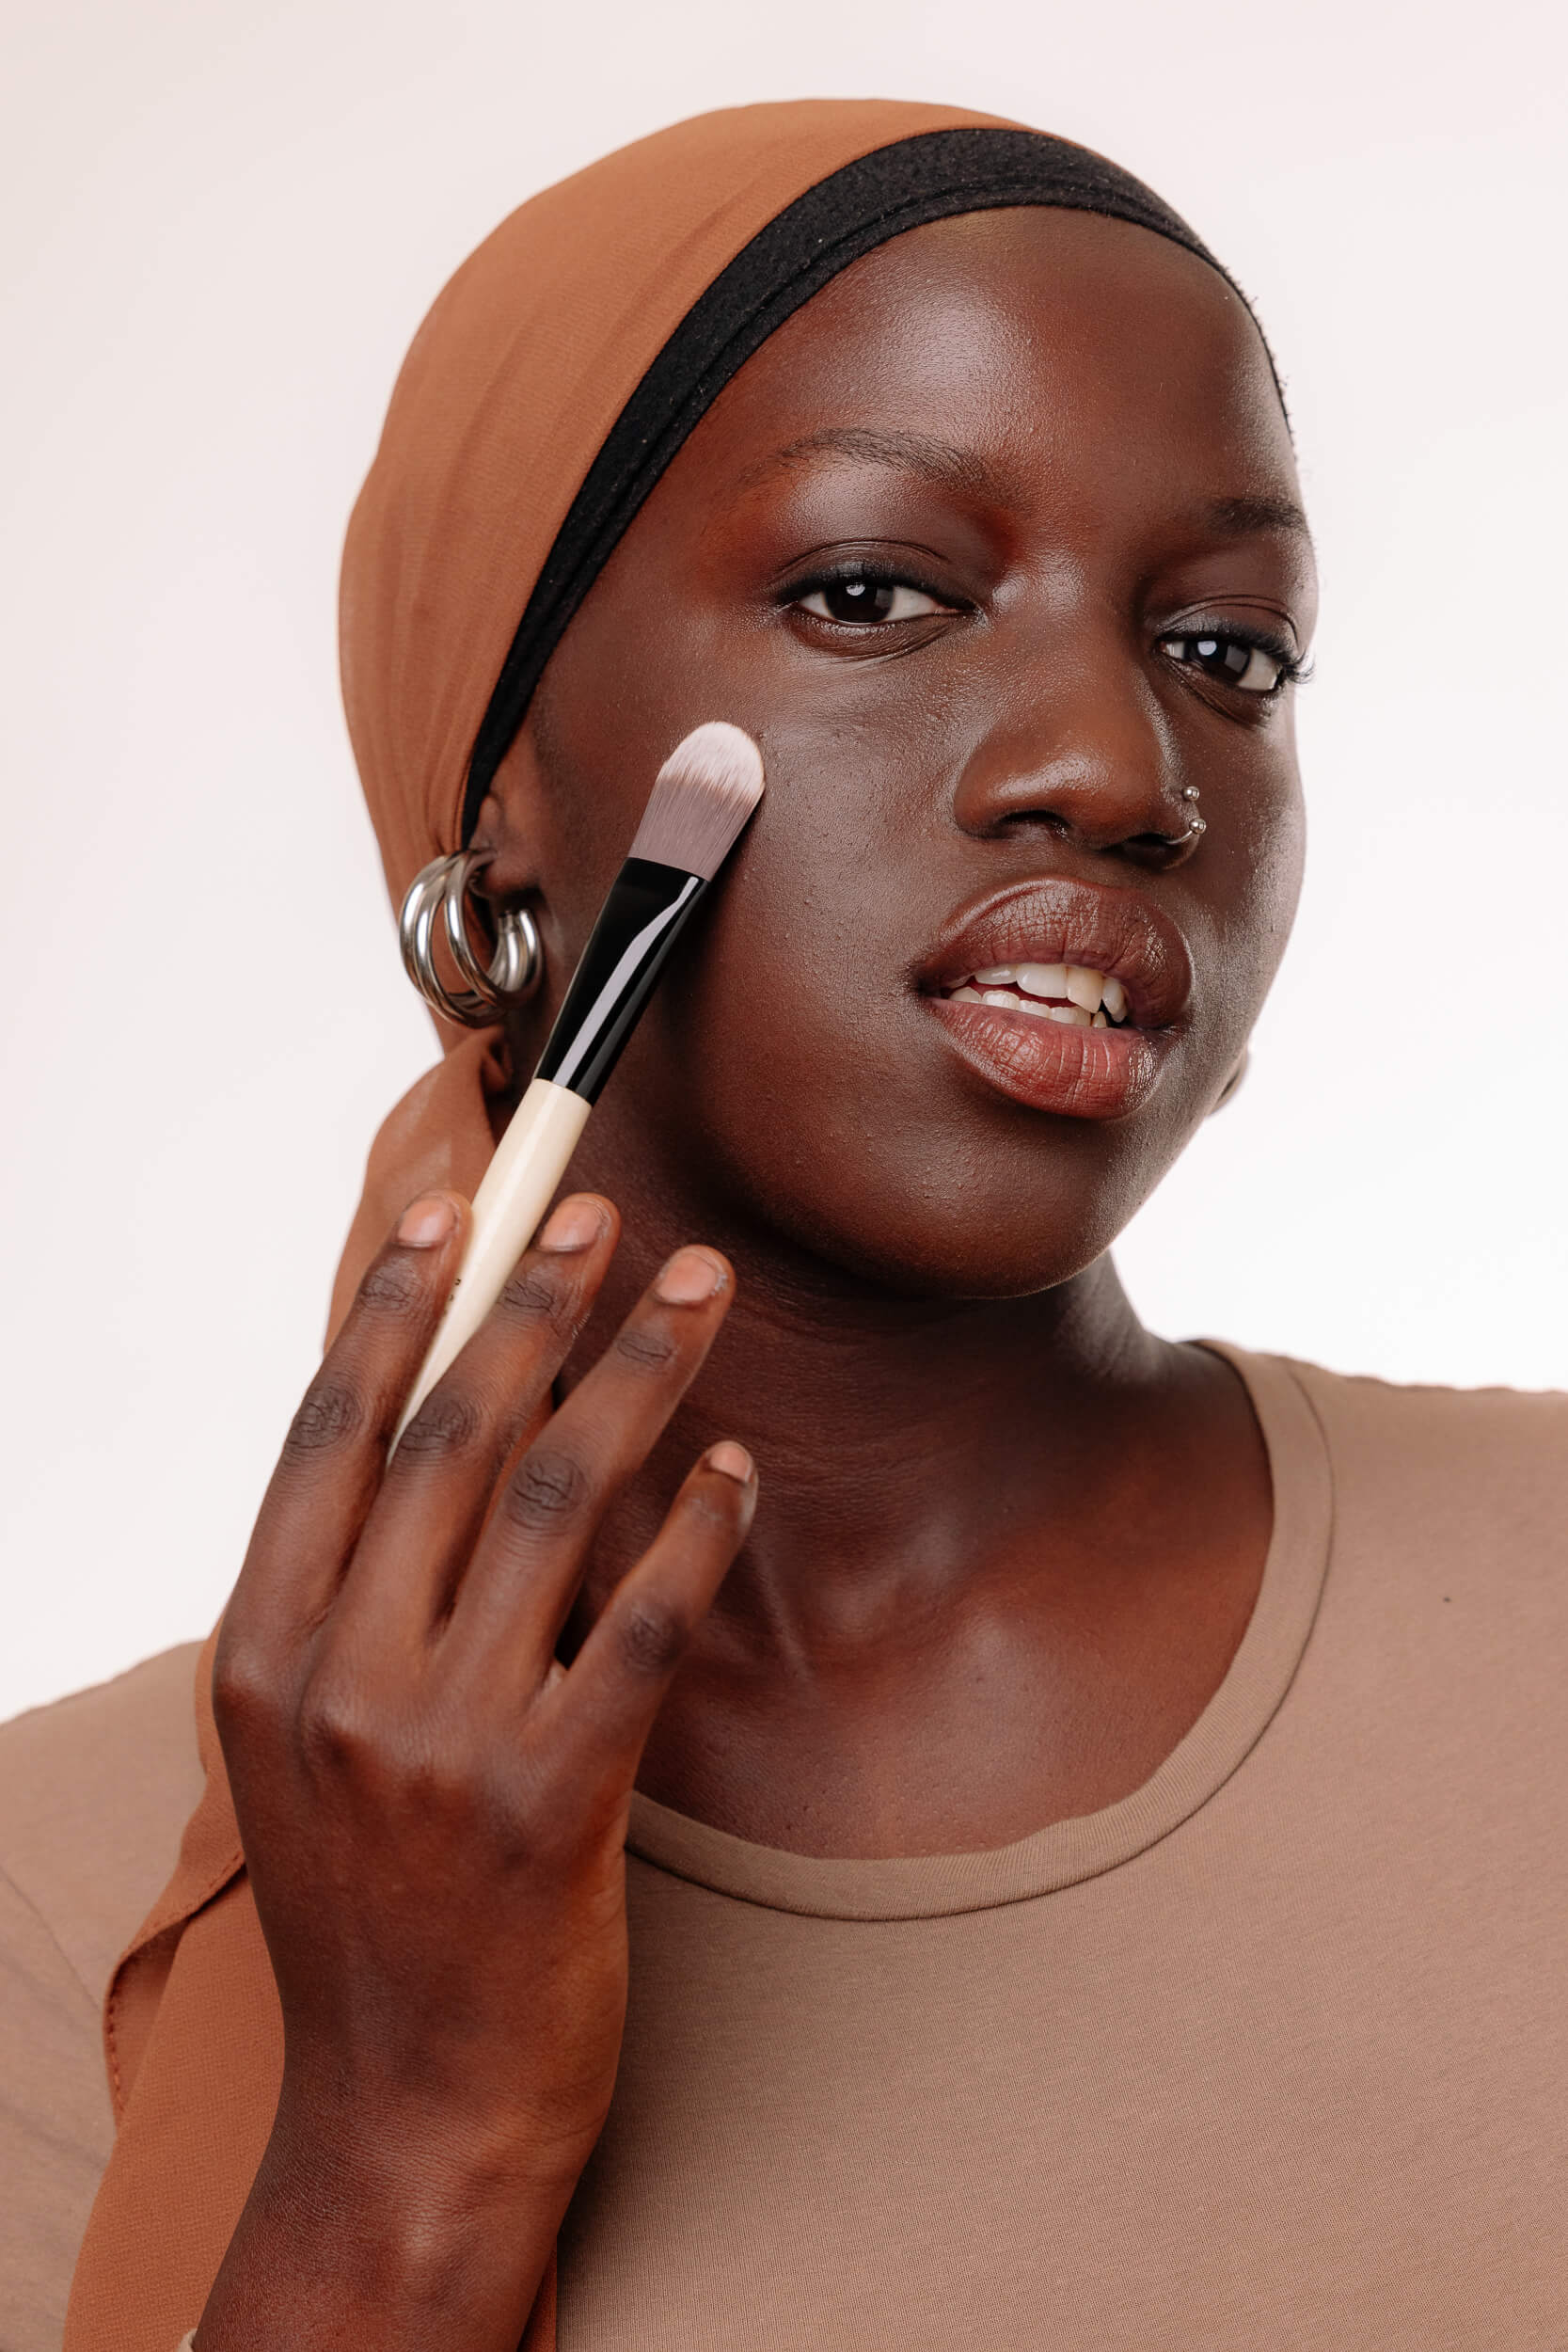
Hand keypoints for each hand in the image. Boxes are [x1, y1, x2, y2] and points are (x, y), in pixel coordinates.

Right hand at [198, 1190, 754, 2349]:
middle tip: (610, 1218)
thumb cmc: (368, 1906)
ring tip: (699, 1296)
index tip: (463, 1208)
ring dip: (637, 1375)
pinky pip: (641, 1624)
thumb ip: (350, 1597)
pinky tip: (736, 1469)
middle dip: (538, 1303)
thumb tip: (435, 1424)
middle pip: (452, 1438)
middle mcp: (338, 1681)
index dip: (401, 1306)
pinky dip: (694, 1529)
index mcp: (262, 1650)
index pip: (331, 1432)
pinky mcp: (552, 1805)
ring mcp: (441, 1744)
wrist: (406, 2108)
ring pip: (556, 1501)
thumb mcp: (306, 1744)